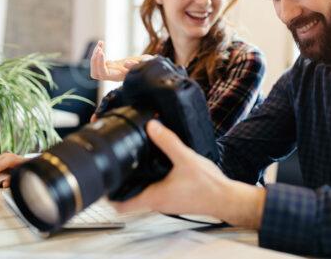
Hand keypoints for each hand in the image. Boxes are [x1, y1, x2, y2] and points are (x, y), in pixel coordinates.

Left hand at [90, 40, 152, 81]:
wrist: (150, 67)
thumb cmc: (150, 65)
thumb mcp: (146, 63)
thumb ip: (138, 64)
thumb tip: (127, 63)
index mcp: (119, 76)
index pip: (103, 74)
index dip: (100, 64)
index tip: (102, 52)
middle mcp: (113, 75)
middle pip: (95, 74)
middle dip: (94, 61)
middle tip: (100, 48)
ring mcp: (111, 70)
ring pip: (95, 68)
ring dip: (94, 55)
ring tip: (101, 44)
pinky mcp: (111, 65)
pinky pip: (99, 61)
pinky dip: (98, 52)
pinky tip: (102, 43)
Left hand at [112, 120, 266, 228]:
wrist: (226, 198)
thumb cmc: (208, 186)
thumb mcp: (186, 158)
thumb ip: (168, 142)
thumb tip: (152, 126)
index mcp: (154, 196)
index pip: (121, 204)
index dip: (109, 193)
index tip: (104, 179)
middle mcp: (157, 202)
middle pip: (129, 198)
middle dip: (120, 183)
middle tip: (116, 165)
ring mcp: (166, 202)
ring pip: (142, 194)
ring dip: (136, 181)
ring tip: (133, 162)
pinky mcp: (174, 198)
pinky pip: (155, 190)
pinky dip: (150, 180)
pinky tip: (156, 166)